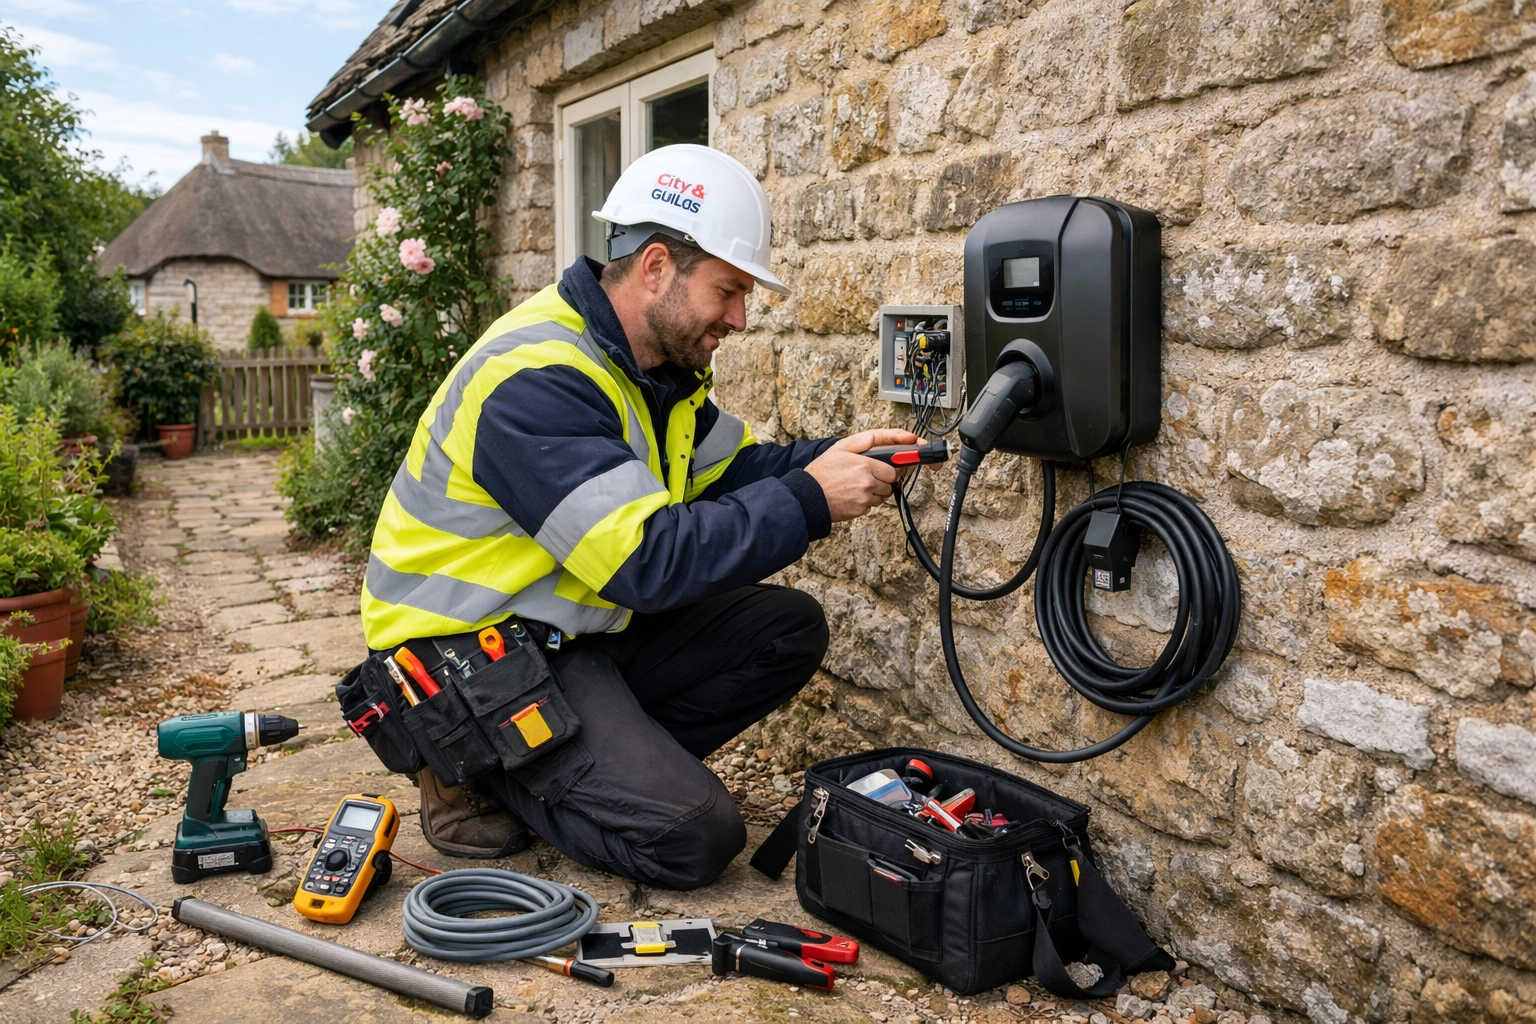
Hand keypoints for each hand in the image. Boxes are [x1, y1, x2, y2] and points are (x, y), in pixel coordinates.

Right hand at [805, 429, 919, 521]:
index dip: (890, 469)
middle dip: (882, 480)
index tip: (904, 467)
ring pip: (882, 496)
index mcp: (864, 464)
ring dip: (875, 492)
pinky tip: (852, 495)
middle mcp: (867, 481)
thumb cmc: (821, 473)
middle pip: (890, 483)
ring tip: (856, 486)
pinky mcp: (860, 509)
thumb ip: (860, 441)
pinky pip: (871, 506)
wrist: (808, 497)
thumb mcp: (838, 448)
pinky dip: (865, 502)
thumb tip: (876, 438)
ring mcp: (865, 497)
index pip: (892, 469)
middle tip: (867, 477)